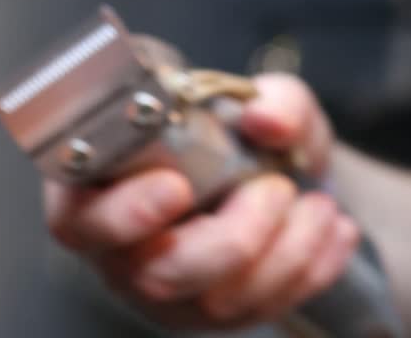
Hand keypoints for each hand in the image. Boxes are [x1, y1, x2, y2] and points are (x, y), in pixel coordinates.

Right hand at [43, 73, 360, 329]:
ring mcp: (161, 289)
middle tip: (273, 190)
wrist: (271, 173)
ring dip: (283, 253)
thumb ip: (269, 97)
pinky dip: (309, 270)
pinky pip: (258, 313)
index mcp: (94, 187)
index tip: (177, 187)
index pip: (78, 218)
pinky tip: (332, 230)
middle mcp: (117, 249)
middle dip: (231, 239)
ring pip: (213, 302)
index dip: (125, 212)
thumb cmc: (230, 134)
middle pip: (153, 275)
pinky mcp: (208, 314)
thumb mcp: (258, 98)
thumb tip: (267, 120)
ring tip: (315, 203)